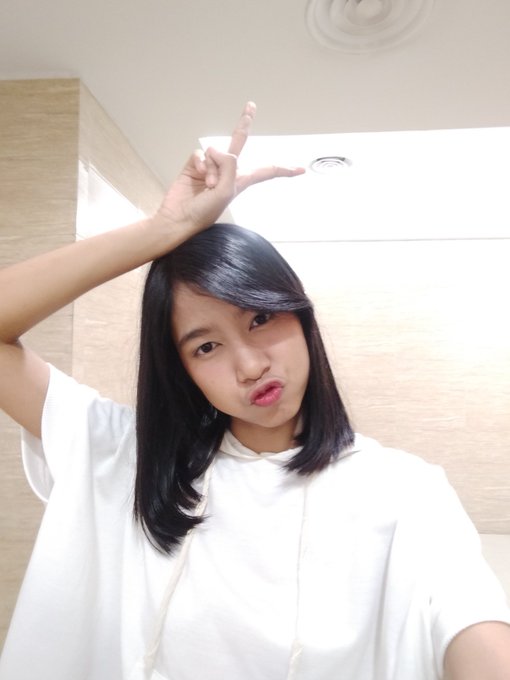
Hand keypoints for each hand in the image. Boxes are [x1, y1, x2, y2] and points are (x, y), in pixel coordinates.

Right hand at [155, 102, 304, 232]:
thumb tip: (219, 150)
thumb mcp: (225, 191)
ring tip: (207, 185)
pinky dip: (199, 163)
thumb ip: (229, 165)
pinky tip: (197, 174)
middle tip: (251, 106)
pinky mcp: (194, 165)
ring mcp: (210, 167)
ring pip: (215, 152)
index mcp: (241, 181)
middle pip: (239, 141)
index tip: (300, 170)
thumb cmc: (204, 212)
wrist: (179, 218)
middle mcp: (227, 171)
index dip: (283, 170)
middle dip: (244, 123)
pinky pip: (200, 153)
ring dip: (211, 168)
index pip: (267, 171)